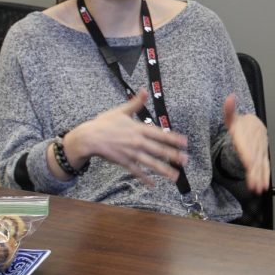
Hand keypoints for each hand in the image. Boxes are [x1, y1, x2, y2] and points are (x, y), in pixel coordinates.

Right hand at [62, 89, 188, 185]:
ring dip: (164, 170)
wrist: (89, 137)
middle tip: (185, 160)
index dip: (173, 138)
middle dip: (173, 156)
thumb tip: (144, 90)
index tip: (185, 143)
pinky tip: (153, 184)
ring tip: (175, 176)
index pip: (160, 134)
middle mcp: (138, 142)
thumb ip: (136, 103)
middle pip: (159, 150)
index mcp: (139, 129)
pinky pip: (137, 172)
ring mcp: (132, 153)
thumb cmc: (104, 123)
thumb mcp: (121, 110)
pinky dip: (145, 178)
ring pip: (151, 163)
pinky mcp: (124, 162)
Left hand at [223, 94, 269, 193]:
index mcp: (250, 131)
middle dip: (255, 170)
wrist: (251, 125)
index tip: (249, 164)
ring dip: (261, 176)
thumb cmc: (239, 124)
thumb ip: (229, 110)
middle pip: (256, 156)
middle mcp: (258, 140)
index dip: (249, 154)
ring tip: (258, 187)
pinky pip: (265, 164)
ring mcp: (262, 147)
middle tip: (253, 183)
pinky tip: (264, 184)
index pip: (249, 143)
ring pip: (261, 162)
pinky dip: (265, 174)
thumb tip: (230, 98)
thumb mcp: (231, 117)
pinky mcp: (263, 154)